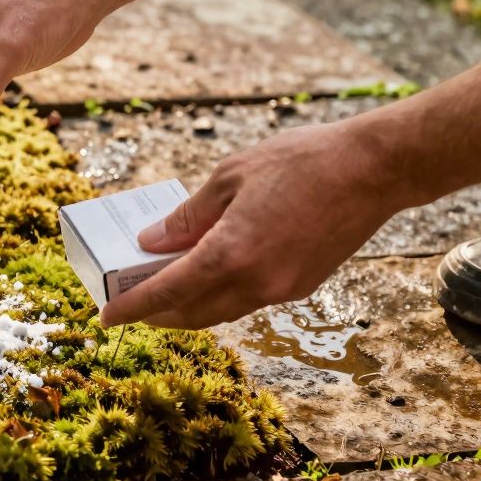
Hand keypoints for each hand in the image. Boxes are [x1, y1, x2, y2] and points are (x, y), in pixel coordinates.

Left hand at [99, 119, 405, 328]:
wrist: (373, 170)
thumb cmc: (300, 162)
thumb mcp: (229, 177)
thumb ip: (187, 216)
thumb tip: (151, 243)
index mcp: (231, 253)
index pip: (168, 293)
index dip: (133, 308)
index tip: (107, 317)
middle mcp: (256, 281)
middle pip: (192, 314)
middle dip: (157, 316)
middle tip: (131, 306)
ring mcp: (282, 289)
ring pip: (222, 311)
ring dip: (189, 309)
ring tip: (163, 293)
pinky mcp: (302, 286)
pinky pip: (248, 300)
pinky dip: (220, 295)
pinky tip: (208, 275)